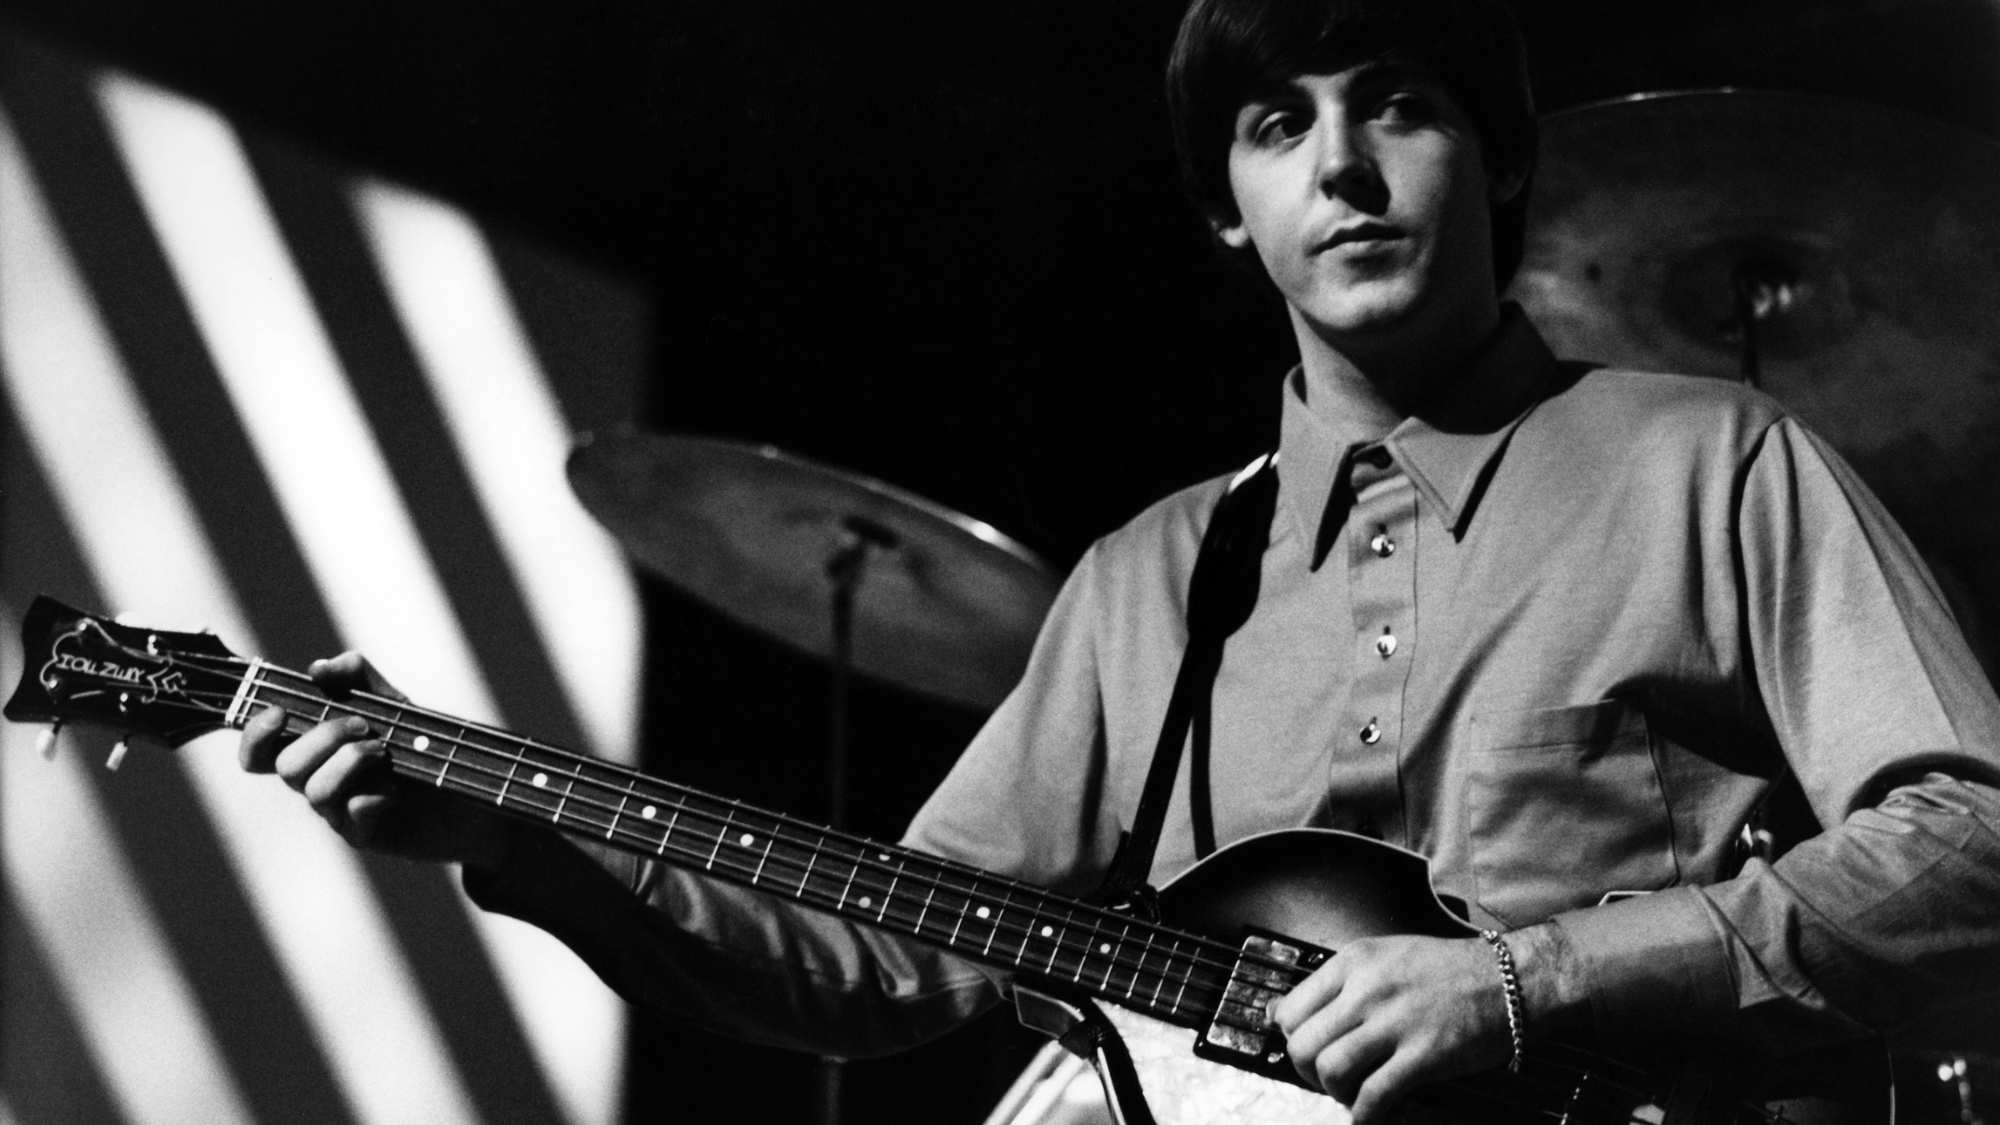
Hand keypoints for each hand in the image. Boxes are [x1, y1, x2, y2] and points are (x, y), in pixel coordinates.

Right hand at [237, 652, 516, 869]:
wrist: (470, 788)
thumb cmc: (422, 745)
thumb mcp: (392, 703)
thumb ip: (357, 677)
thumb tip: (319, 668)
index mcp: (314, 752)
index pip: (259, 752)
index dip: (254, 735)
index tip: (279, 714)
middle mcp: (318, 782)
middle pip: (286, 766)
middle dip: (323, 737)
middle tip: (363, 725)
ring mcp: (339, 813)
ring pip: (314, 791)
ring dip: (349, 761)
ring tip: (385, 751)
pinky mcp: (366, 835)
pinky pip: (353, 815)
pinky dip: (375, 794)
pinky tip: (398, 787)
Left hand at [1269, 934, 1511, 1124]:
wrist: (1509, 979)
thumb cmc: (1448, 971)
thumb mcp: (1384, 957)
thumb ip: (1338, 984)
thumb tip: (1280, 1014)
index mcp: (1354, 962)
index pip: (1290, 1009)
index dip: (1293, 1039)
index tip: (1309, 1050)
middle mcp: (1368, 989)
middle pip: (1302, 1044)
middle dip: (1308, 1072)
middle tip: (1327, 1078)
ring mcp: (1396, 1022)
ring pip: (1330, 1070)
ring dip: (1335, 1092)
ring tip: (1352, 1093)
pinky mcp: (1424, 1055)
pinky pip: (1375, 1095)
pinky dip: (1365, 1115)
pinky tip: (1372, 1117)